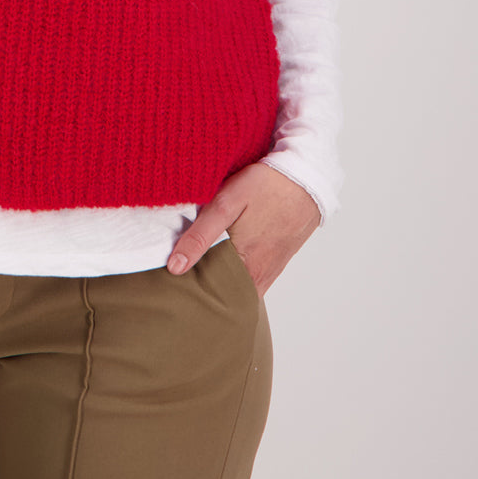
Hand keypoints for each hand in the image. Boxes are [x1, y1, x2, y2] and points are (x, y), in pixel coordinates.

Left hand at [166, 163, 320, 296]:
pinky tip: (220, 259)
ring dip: (217, 283)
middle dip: (200, 291)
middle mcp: (259, 279)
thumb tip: (175, 267)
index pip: (209, 298)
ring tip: (195, 270)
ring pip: (236, 290)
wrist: (306, 180)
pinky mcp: (274, 265)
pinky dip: (233, 275)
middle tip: (177, 281)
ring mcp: (269, 274)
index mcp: (245, 269)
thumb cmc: (266, 187)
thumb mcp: (226, 203)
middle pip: (222, 298)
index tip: (171, 287)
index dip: (188, 293)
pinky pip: (249, 281)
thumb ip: (200, 236)